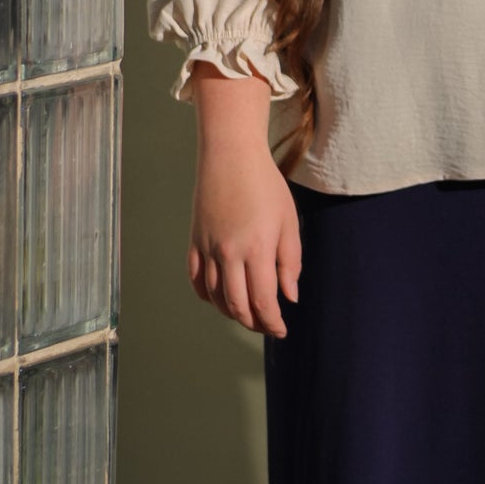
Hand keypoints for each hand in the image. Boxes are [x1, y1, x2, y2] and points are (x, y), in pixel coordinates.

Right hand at [188, 142, 301, 337]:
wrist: (231, 154)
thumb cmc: (266, 184)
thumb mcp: (288, 220)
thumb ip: (290, 261)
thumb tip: (289, 297)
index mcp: (257, 248)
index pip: (263, 301)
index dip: (272, 322)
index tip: (281, 330)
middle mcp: (229, 253)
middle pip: (237, 306)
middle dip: (253, 323)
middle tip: (266, 324)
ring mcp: (208, 248)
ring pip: (215, 297)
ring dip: (231, 312)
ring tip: (247, 313)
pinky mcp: (194, 241)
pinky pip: (196, 280)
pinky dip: (207, 296)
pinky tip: (220, 297)